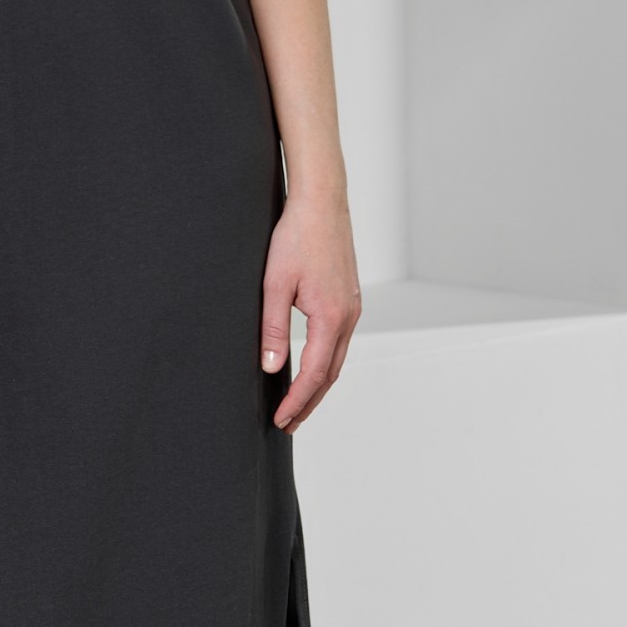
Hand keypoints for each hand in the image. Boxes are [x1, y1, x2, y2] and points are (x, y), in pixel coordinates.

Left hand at [259, 189, 359, 433]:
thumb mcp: (275, 283)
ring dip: (319, 384)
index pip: (315, 374)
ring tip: (298, 402)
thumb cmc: (296, 237)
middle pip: (331, 374)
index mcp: (331, 317)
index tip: (282, 420)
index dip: (297, 401)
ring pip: (338, 358)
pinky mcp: (350, 297)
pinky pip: (340, 340)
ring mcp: (353, 307)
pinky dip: (327, 361)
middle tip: (289, 423)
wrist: (321, 202)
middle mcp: (349, 317)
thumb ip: (274, 328)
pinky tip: (312, 364)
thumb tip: (272, 368)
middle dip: (309, 401)